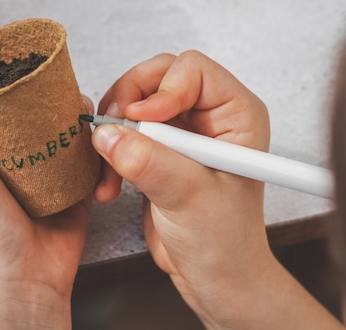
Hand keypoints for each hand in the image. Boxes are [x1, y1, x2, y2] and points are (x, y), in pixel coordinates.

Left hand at [0, 58, 89, 328]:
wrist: (22, 283)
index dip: (7, 71)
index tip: (24, 49)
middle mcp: (13, 152)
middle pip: (37, 106)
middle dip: (54, 92)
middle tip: (65, 85)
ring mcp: (46, 167)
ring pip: (68, 127)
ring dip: (81, 119)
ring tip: (88, 115)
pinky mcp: (74, 185)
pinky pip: (92, 157)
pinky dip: (99, 150)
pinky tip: (101, 145)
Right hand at [91, 51, 341, 327]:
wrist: (213, 276)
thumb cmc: (224, 241)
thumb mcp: (190, 198)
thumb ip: (151, 162)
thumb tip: (110, 133)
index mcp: (235, 115)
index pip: (192, 70)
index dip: (162, 89)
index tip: (141, 119)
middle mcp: (208, 116)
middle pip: (156, 77)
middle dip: (128, 104)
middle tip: (113, 132)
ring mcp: (181, 132)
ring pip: (134, 102)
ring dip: (113, 133)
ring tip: (111, 171)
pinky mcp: (157, 150)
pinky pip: (123, 132)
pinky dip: (109, 152)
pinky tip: (110, 184)